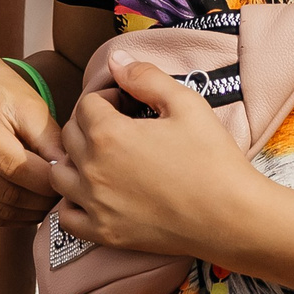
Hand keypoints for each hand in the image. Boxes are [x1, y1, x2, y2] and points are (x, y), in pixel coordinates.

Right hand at [0, 51, 62, 225]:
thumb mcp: (29, 106)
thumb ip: (50, 141)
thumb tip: (66, 177)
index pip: (14, 167)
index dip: (47, 181)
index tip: (68, 180)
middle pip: (5, 192)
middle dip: (41, 200)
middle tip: (64, 195)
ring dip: (29, 212)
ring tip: (50, 201)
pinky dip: (12, 216)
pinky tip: (29, 205)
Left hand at [48, 58, 262, 256]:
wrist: (234, 218)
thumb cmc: (213, 159)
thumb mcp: (186, 104)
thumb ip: (146, 77)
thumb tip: (115, 60)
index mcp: (108, 134)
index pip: (86, 105)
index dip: (107, 99)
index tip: (128, 106)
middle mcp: (92, 169)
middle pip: (69, 135)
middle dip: (90, 125)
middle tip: (120, 129)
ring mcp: (95, 205)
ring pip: (59, 175)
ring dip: (74, 161)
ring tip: (103, 159)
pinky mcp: (104, 233)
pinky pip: (66, 217)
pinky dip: (72, 204)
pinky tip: (94, 195)